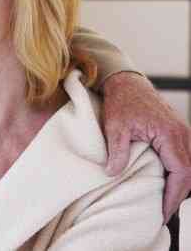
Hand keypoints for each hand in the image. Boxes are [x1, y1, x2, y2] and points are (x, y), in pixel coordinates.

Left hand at [101, 72, 190, 221]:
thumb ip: (116, 151)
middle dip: (178, 195)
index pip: (181, 172)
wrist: (126, 82)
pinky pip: (184, 157)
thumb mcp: (115, 127)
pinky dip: (178, 172)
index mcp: (169, 134)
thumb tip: (112, 173)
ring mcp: (182, 132)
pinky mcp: (177, 131)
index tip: (164, 210)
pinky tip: (166, 182)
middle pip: (189, 173)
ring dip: (180, 184)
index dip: (174, 194)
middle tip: (163, 213)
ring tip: (164, 202)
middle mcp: (182, 134)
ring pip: (189, 166)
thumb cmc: (121, 102)